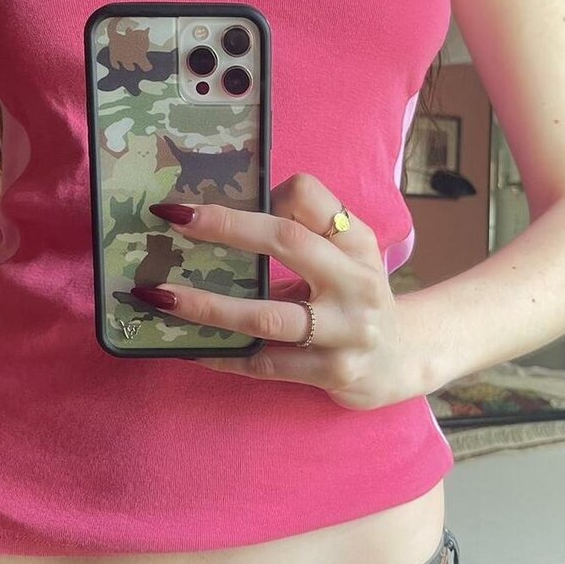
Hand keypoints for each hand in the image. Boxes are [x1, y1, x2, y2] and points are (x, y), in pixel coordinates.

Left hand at [130, 173, 424, 410]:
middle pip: (288, 242)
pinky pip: (266, 364)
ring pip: (268, 317)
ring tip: (160, 297)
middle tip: (175, 219)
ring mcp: (347, 330)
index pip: (311, 197)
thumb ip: (304, 232)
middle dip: (227, 228)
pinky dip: (224, 355)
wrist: (403, 359)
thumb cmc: (355, 296)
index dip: (265, 192)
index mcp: (355, 241)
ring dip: (208, 307)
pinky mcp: (334, 372)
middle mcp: (355, 280)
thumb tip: (222, 215)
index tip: (221, 198)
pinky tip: (188, 348)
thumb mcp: (347, 254)